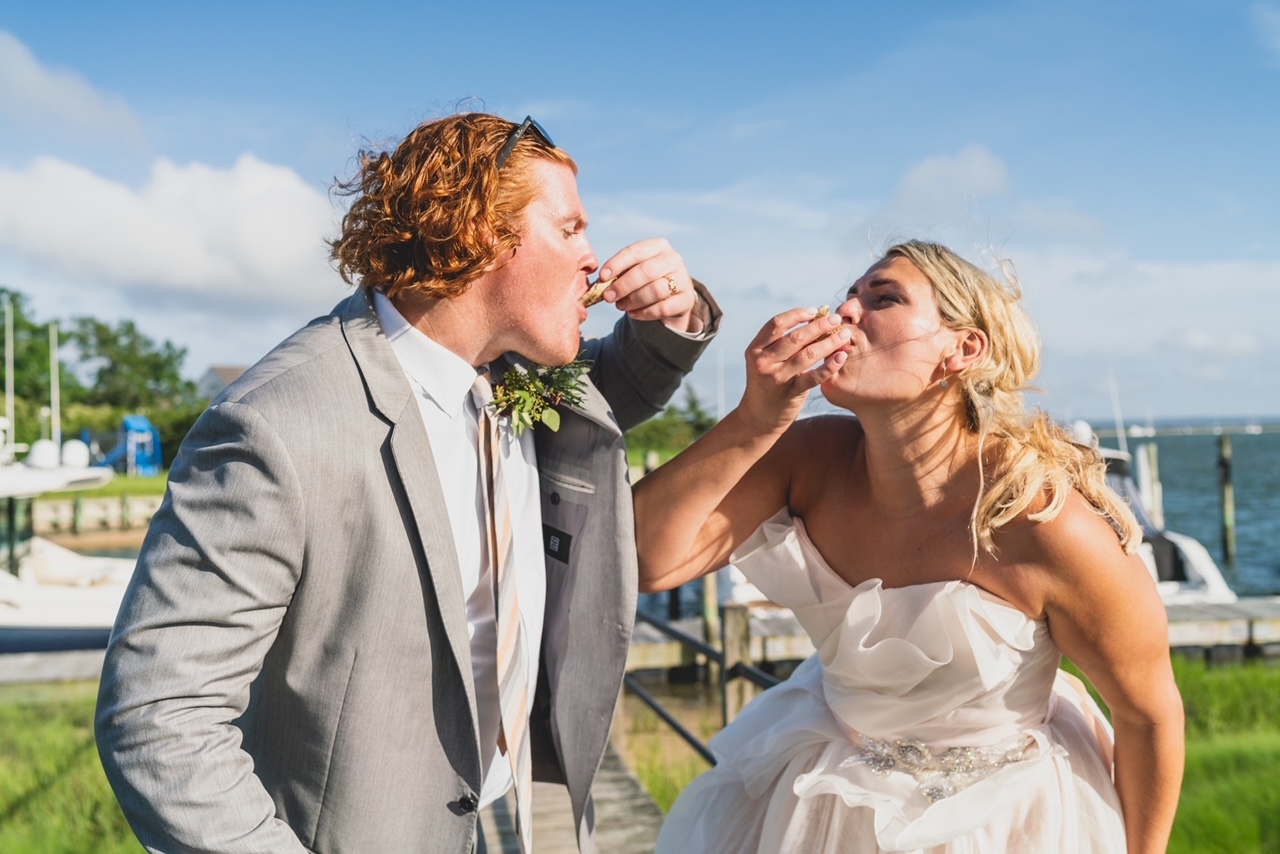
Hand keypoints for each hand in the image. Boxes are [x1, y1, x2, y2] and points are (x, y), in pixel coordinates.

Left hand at [596, 238, 699, 331]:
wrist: (671, 298)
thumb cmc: (645, 281)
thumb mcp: (634, 271)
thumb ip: (619, 274)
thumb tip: (600, 283)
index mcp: (658, 246)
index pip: (635, 251)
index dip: (617, 264)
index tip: (602, 277)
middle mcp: (673, 259)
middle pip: (646, 271)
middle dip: (624, 285)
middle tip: (608, 297)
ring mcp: (683, 279)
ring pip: (656, 290)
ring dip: (634, 300)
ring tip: (621, 306)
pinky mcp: (687, 299)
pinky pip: (663, 308)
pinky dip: (645, 313)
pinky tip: (634, 314)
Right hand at [739, 307, 850, 434]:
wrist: (758, 417)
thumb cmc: (769, 383)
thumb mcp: (768, 361)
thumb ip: (785, 344)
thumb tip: (817, 320)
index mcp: (755, 349)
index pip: (776, 324)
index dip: (797, 314)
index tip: (815, 311)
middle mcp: (762, 362)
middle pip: (794, 338)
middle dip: (819, 326)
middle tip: (836, 319)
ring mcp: (775, 378)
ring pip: (806, 355)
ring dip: (829, 343)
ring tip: (844, 336)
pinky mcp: (789, 394)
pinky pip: (813, 377)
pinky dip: (829, 366)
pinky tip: (841, 357)